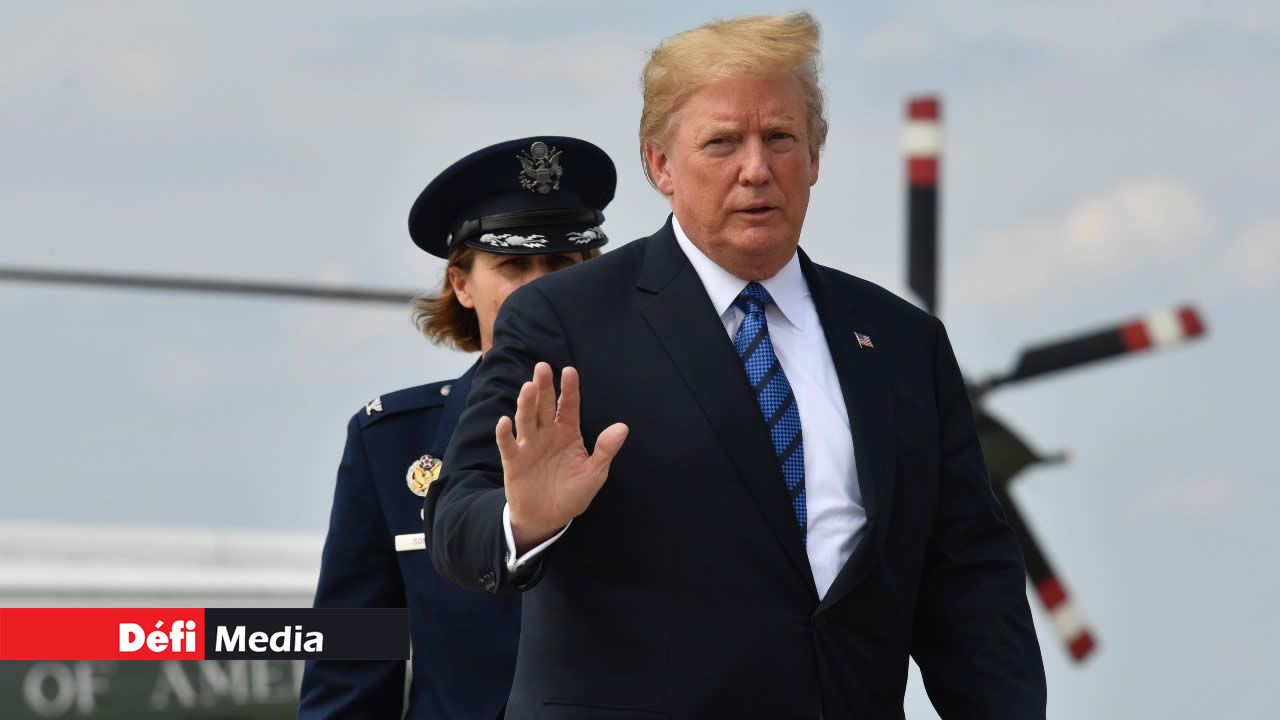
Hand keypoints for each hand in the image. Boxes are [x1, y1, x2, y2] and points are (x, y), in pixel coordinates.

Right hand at [497, 362, 628, 552]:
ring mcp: (529, 445)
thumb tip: (623, 427)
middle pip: (544, 406)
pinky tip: (505, 421)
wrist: (547, 518)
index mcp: (568, 433)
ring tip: (528, 387)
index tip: (569, 371)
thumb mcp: (594, 474)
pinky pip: (508, 445)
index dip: (569, 389)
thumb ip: (605, 450)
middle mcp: (547, 433)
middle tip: (543, 368)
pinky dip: (505, 433)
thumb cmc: (573, 493)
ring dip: (526, 404)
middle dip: (544, 387)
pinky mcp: (513, 461)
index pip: (569, 406)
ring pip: (527, 419)